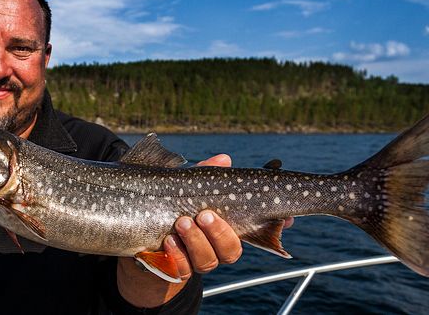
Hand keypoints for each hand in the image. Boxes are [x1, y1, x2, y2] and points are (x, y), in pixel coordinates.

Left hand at [169, 154, 293, 275]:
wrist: (147, 234)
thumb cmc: (176, 204)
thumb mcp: (190, 186)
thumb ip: (206, 174)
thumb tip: (225, 159)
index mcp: (230, 229)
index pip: (259, 233)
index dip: (273, 229)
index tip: (281, 218)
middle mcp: (218, 249)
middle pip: (231, 251)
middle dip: (219, 233)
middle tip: (205, 215)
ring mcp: (199, 261)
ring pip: (208, 261)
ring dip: (196, 241)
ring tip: (182, 222)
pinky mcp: (179, 270)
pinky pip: (183, 270)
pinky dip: (177, 254)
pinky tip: (170, 240)